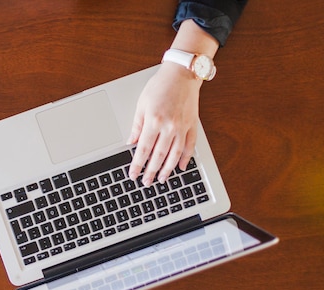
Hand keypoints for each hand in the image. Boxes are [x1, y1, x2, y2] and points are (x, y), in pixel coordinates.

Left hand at [127, 62, 200, 186]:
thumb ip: (137, 125)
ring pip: (174, 155)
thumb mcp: (142, 104)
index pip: (143, 150)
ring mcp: (182, 127)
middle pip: (158, 156)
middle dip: (151, 172)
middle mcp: (169, 127)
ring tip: (162, 179)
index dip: (137, 165)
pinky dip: (185, 158)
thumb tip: (131, 142)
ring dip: (167, 169)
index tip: (133, 174)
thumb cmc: (160, 85)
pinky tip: (181, 167)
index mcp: (154, 121)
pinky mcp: (192, 125)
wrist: (182, 74)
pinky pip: (190, 146)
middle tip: (146, 182)